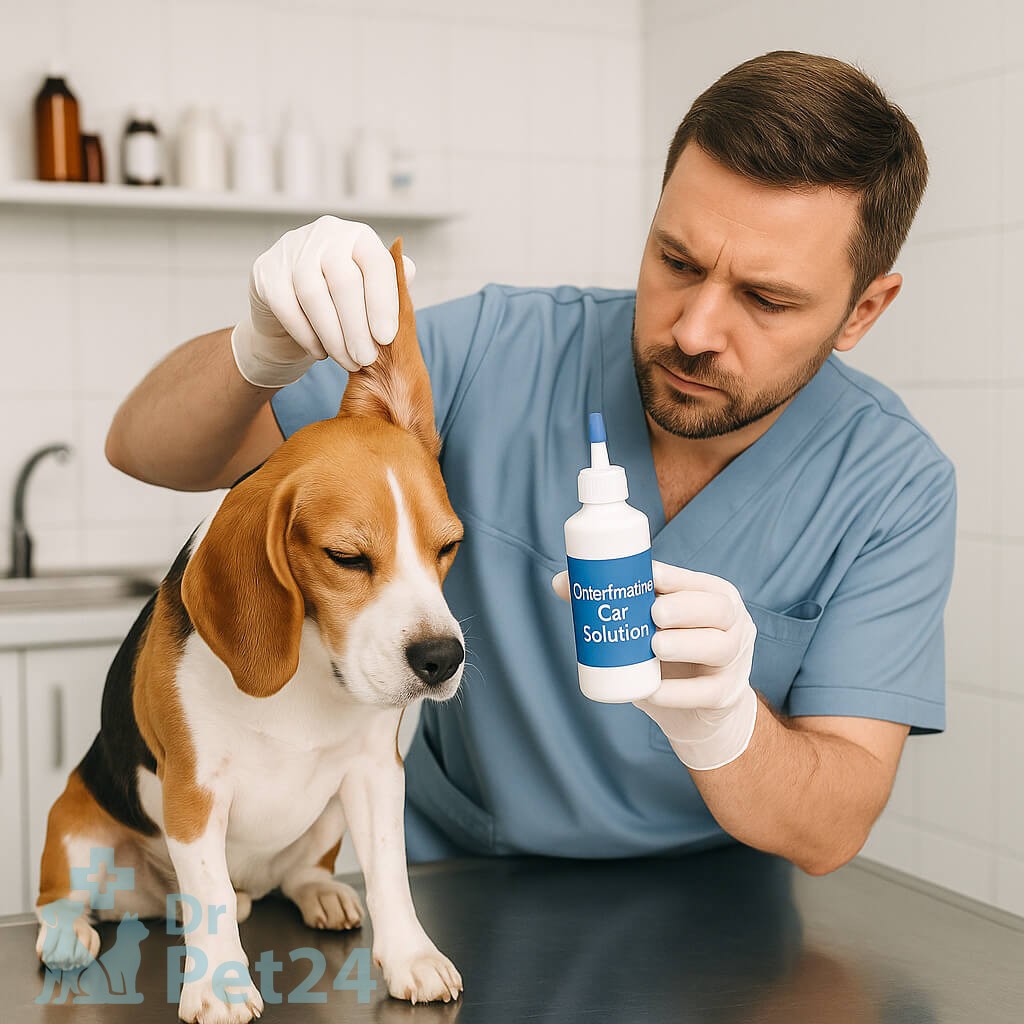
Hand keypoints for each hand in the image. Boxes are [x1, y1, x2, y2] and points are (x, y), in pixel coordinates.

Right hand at [230, 216, 416, 386]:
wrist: (294, 307)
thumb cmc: (344, 301)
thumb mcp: (372, 292)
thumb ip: (393, 285)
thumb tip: (408, 272)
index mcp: (359, 236)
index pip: (376, 264)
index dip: (383, 303)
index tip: (386, 338)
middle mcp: (326, 234)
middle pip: (344, 282)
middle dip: (358, 327)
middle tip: (366, 360)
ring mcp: (291, 248)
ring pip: (313, 295)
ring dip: (333, 336)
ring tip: (348, 362)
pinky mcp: (265, 270)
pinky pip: (286, 307)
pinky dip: (306, 335)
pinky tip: (321, 353)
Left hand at [552, 560, 758, 770]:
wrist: (698, 710)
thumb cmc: (670, 653)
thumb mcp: (649, 624)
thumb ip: (615, 603)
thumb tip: (561, 582)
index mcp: (714, 597)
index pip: (699, 582)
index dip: (676, 578)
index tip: (650, 576)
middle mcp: (733, 624)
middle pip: (718, 610)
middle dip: (687, 608)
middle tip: (655, 613)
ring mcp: (734, 662)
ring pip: (719, 647)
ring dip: (687, 644)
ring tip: (655, 645)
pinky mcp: (725, 695)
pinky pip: (706, 693)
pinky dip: (678, 693)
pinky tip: (653, 691)